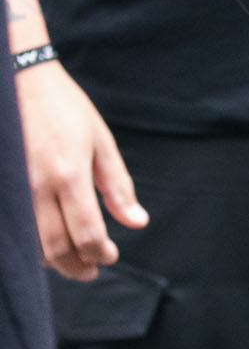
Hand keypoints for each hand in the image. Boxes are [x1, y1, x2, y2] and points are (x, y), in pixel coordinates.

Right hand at [15, 59, 146, 278]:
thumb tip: (136, 223)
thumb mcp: (100, 141)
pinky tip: (44, 242)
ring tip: (71, 259)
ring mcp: (13, 187)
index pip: (86, 234)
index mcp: (69, 175)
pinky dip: (29, 242)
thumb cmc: (64, 107)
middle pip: (55, 247)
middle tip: (92, 271)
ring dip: (52, 259)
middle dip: (77, 267)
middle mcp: (37, 186)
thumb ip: (117, 185)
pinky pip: (13, 226)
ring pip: (29, 242)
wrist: (18, 78)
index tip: (110, 256)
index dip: (100, 253)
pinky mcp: (1, 185)